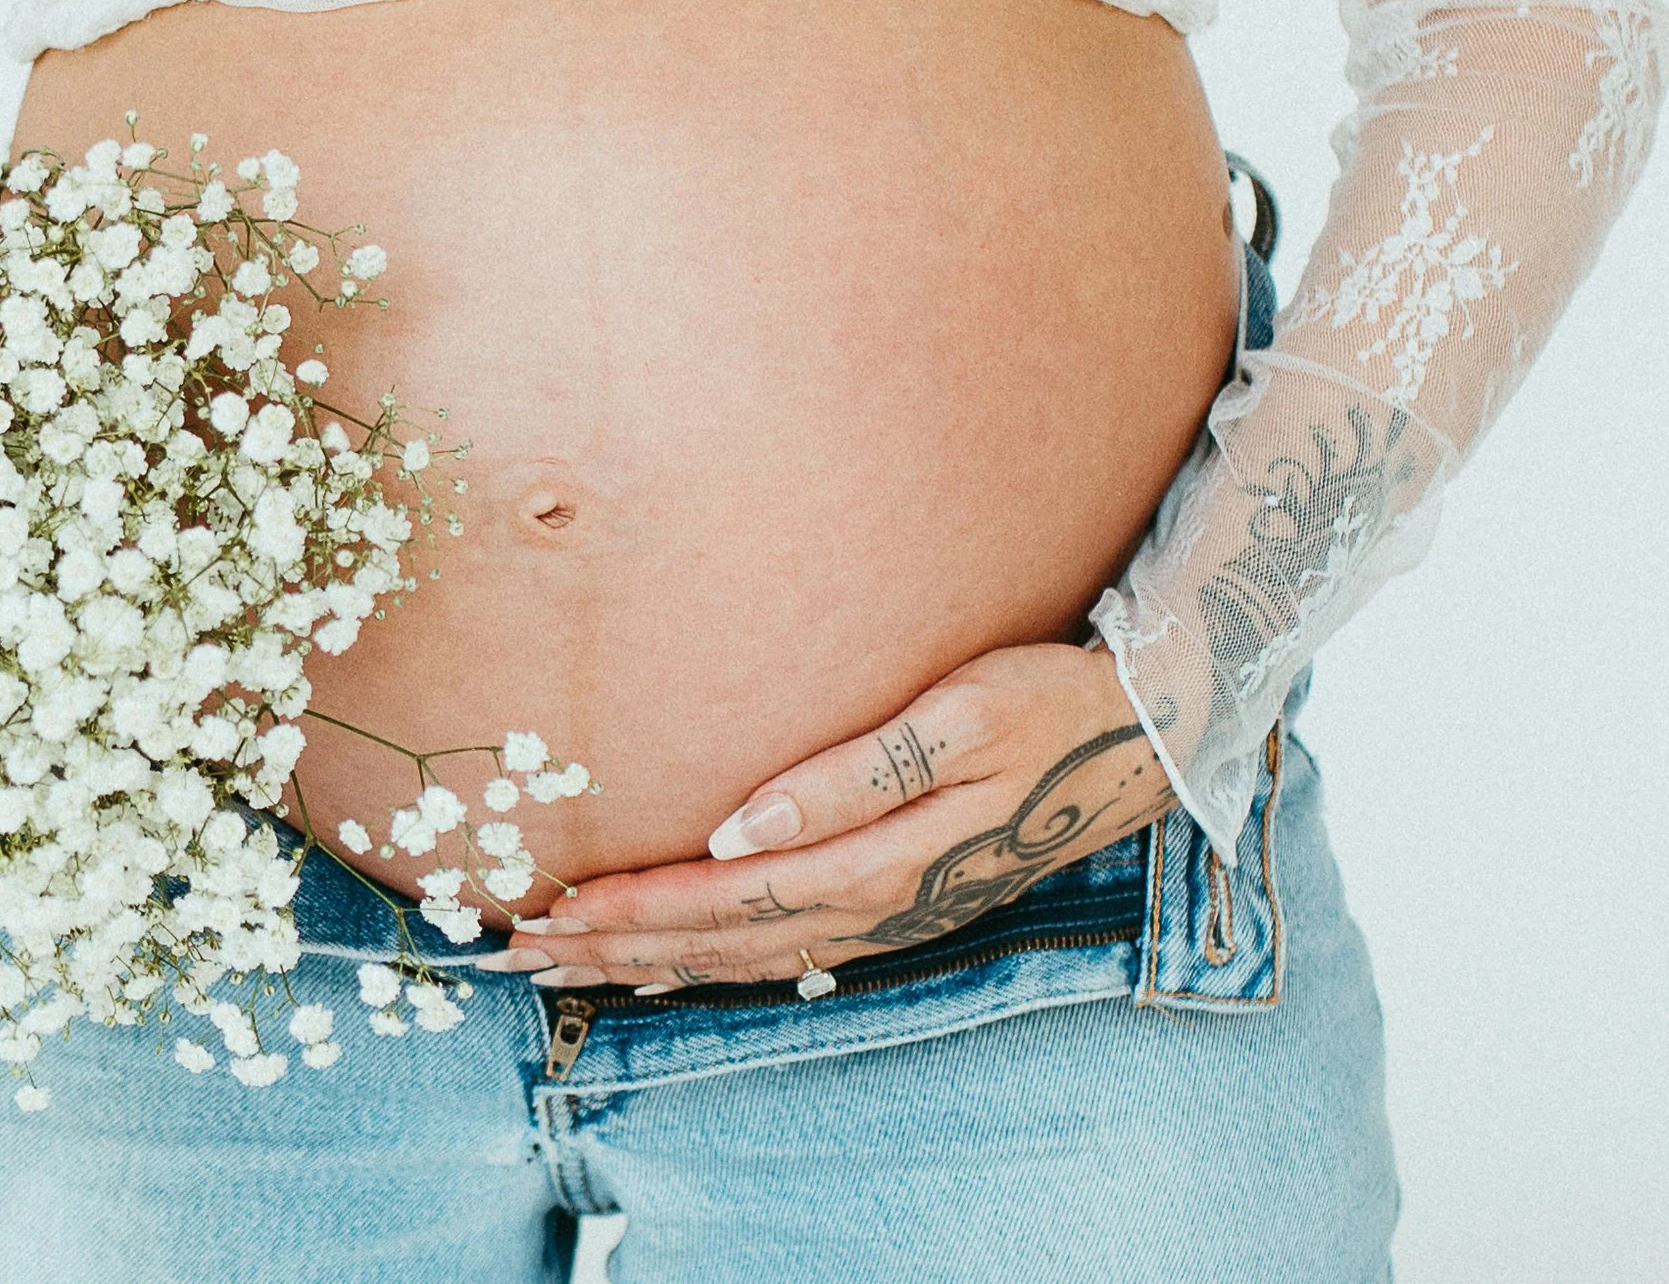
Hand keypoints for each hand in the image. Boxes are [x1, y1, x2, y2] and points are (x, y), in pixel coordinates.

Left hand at [483, 643, 1174, 991]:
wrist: (1150, 731)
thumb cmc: (1050, 700)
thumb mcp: (962, 716)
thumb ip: (855, 774)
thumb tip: (742, 825)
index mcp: (883, 858)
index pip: (729, 896)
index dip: (636, 908)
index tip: (553, 911)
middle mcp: (881, 903)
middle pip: (724, 939)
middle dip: (617, 948)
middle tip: (518, 954)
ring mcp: (895, 913)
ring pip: (750, 955)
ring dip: (654, 962)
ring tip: (568, 967)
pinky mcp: (905, 903)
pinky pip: (790, 952)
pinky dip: (718, 963)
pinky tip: (675, 964)